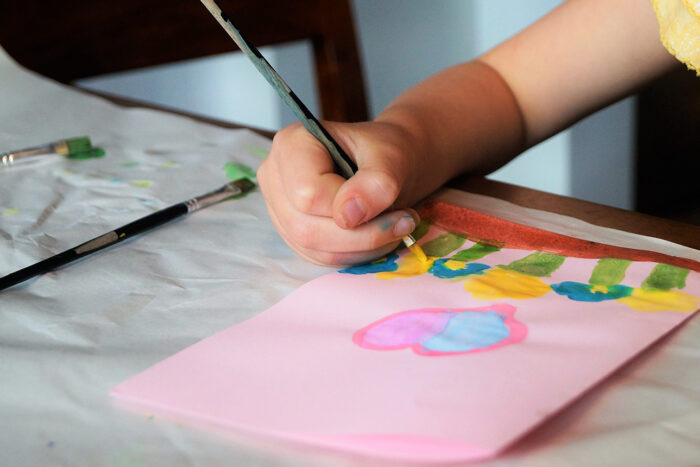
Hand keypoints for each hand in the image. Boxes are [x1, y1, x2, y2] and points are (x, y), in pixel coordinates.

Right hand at [257, 120, 421, 265]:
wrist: (386, 162)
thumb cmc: (385, 151)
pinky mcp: (293, 233)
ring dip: (362, 247)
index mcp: (291, 145)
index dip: (349, 208)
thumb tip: (349, 216)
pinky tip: (378, 236)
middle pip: (306, 227)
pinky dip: (355, 253)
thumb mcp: (391, 157)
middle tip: (404, 222)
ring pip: (313, 248)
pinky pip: (320, 257)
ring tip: (396, 227)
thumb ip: (375, 182)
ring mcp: (280, 208)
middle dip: (362, 235)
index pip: (308, 194)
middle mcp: (275, 177)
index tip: (393, 204)